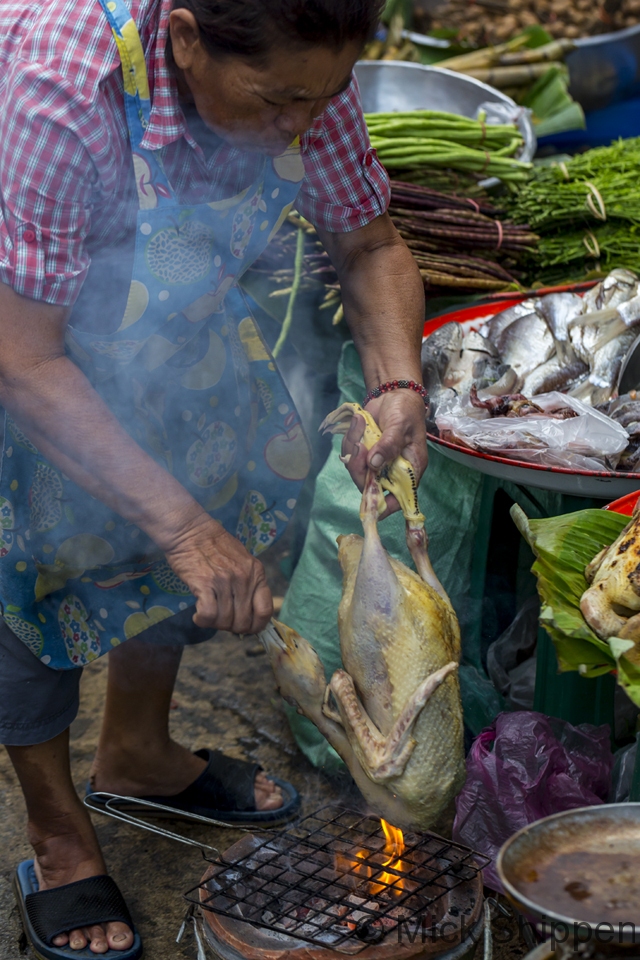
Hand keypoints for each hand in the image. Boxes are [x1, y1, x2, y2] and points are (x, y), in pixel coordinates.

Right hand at [164, 513, 272, 633]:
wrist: (191, 530)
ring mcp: (225, 581)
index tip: (245, 628)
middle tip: (220, 620)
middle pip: (243, 622)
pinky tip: (198, 615)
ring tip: (207, 614)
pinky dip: (203, 620)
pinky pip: (209, 615)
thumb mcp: (242, 561)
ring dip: (215, 624)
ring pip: (225, 621)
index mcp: (257, 573)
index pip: (265, 611)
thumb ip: (248, 583)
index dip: (256, 626)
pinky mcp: (205, 583)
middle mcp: (244, 578)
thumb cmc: (215, 545)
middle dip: (231, 627)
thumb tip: (248, 612)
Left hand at [340, 389, 427, 518]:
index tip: (370, 502)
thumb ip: (389, 445)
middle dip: (359, 468)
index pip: (399, 497)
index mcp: (409, 470)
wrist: (394, 394)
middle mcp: (392, 470)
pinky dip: (350, 439)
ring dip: (353, 448)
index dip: (385, 504)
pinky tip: (358, 422)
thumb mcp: (401, 426)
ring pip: (356, 470)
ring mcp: (376, 462)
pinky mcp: (363, 452)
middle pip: (370, 485)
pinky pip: (350, 455)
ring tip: (360, 424)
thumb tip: (374, 464)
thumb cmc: (406, 411)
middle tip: (358, 445)